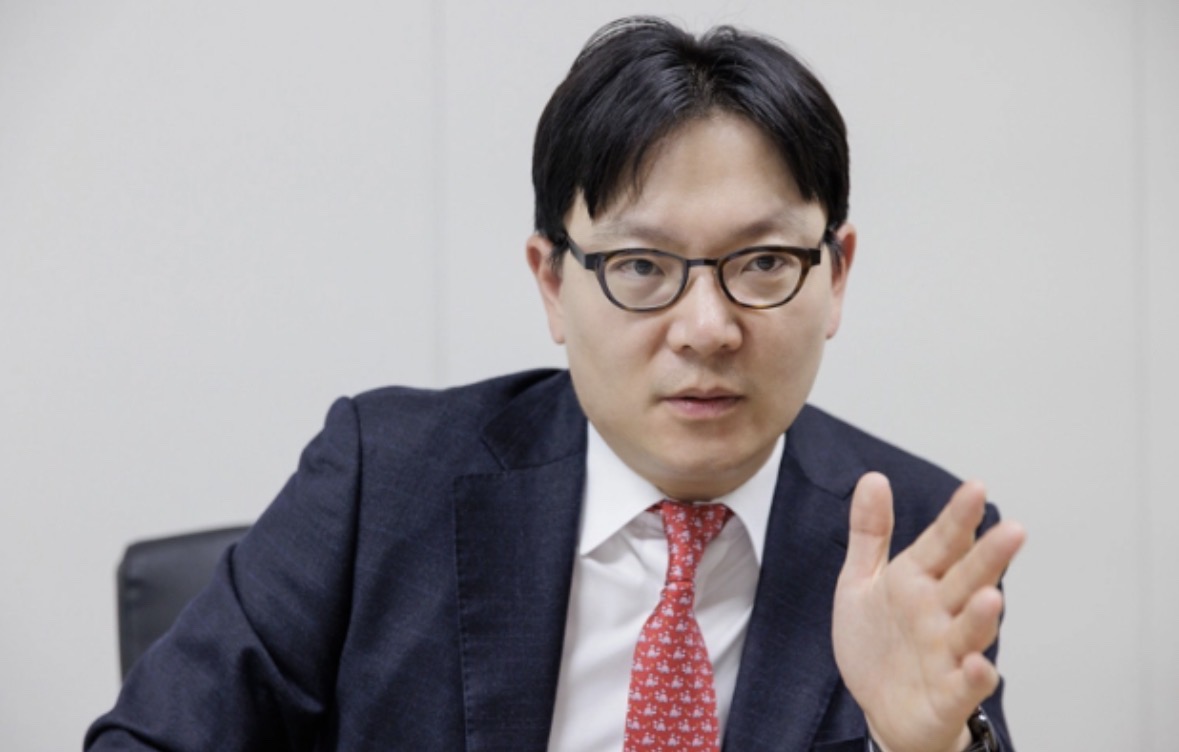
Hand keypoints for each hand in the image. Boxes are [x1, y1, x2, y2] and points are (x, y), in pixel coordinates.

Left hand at [832, 473, 1024, 751]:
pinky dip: (974, 677)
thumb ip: (869, 532)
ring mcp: (947, 653)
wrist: (880, 708)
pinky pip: (965, 686)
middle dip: (989, 557)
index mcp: (918, 580)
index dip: (958, 517)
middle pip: (968, 579)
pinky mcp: (948, 694)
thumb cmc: (878, 642)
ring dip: (982, 616)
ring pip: (971, 630)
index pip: (943, 543)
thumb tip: (873, 478)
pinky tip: (978, 664)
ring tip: (992, 596)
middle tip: (1013, 530)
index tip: (975, 487)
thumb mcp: (862, 581)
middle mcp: (940, 612)